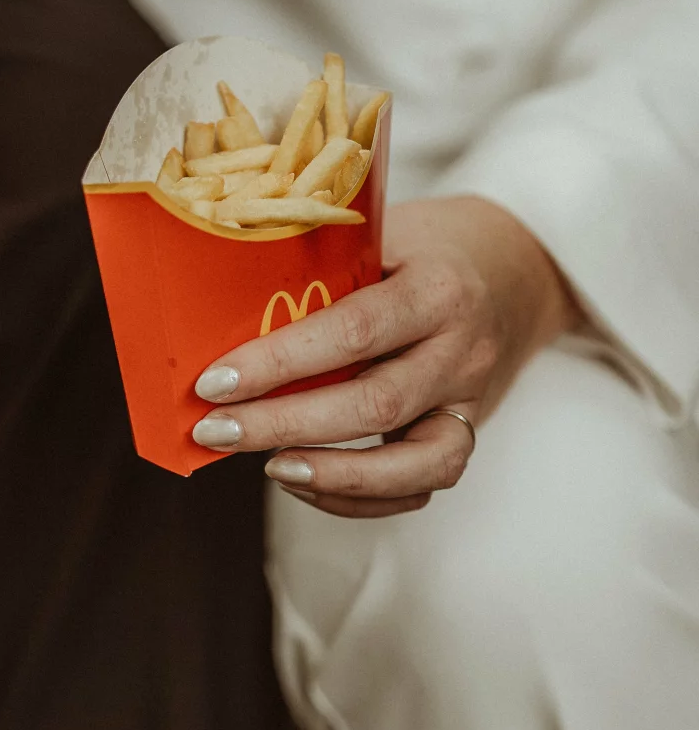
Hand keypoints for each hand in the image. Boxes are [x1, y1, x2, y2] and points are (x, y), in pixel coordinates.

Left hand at [192, 197, 580, 517]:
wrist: (514, 268)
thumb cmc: (425, 246)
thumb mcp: (383, 233)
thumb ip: (326, 269)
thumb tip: (219, 315)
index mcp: (439, 288)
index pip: (354, 332)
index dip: (280, 362)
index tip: (215, 380)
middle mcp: (463, 350)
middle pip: (374, 405)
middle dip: (283, 424)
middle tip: (214, 430)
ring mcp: (469, 400)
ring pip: (414, 464)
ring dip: (332, 475)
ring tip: (267, 467)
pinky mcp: (464, 433)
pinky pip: (418, 486)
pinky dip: (357, 496)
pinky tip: (301, 477)